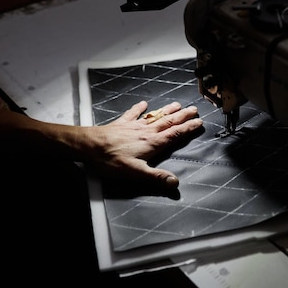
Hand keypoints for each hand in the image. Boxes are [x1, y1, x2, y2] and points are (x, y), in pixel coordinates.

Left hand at [78, 101, 202, 187]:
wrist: (88, 146)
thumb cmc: (111, 160)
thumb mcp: (136, 173)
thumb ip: (156, 177)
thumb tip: (175, 183)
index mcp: (152, 143)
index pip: (174, 134)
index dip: (188, 128)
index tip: (199, 122)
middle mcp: (145, 132)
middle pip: (168, 122)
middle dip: (182, 116)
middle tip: (194, 109)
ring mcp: (133, 126)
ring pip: (154, 117)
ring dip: (166, 110)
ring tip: (177, 104)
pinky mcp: (120, 125)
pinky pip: (132, 114)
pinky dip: (139, 109)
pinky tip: (143, 104)